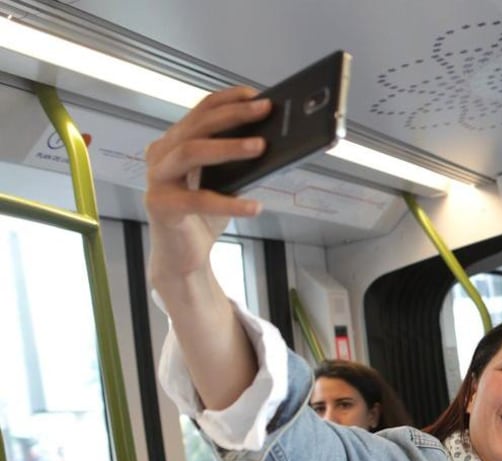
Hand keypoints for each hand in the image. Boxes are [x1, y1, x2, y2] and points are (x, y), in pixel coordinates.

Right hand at [144, 86, 268, 289]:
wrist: (183, 255)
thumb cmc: (203, 215)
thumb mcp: (225, 182)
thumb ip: (238, 161)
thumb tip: (274, 140)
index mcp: (175, 143)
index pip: (201, 111)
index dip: (227, 99)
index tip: (255, 93)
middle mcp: (161, 155)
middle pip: (197, 126)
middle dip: (234, 115)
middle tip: (265, 110)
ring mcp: (157, 179)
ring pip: (191, 152)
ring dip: (228, 147)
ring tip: (261, 146)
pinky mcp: (160, 206)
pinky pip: (198, 200)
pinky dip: (229, 203)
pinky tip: (255, 207)